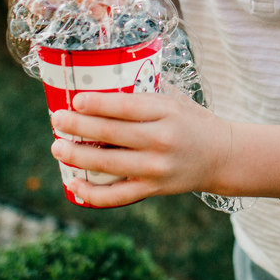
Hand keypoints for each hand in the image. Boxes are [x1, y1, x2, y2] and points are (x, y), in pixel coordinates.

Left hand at [50, 91, 232, 207]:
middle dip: (77, 127)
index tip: (75, 101)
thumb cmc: (193, 122)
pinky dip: (92, 193)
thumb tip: (102, 84)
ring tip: (57, 148)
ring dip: (77, 156)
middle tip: (57, 121)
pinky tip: (74, 183)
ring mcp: (157, 167)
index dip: (96, 104)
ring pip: (108, 164)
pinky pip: (117, 195)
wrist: (223, 156)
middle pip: (110, 133)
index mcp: (167, 112)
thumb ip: (145, 95)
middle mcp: (162, 140)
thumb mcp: (175, 101)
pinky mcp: (154, 189)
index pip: (126, 106)